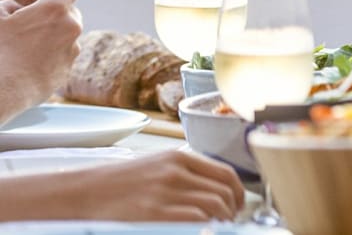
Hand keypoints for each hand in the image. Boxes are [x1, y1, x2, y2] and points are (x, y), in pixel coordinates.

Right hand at [0, 0, 88, 122]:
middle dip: (53, 12)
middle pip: (69, 10)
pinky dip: (49, 54)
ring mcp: (72, 50)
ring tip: (22, 46)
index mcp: (55, 8)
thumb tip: (27, 1)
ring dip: (51, 34)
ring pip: (66, 33)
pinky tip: (27, 61)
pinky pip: (61, 54)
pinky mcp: (67, 70)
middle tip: (29, 21)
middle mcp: (71, 27)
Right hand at [4, 151, 243, 220]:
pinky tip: (203, 231)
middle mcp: (175, 171)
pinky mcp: (155, 213)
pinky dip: (206, 227)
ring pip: (215, 206)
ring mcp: (165, 192)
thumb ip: (184, 176)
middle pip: (224, 192)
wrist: (79, 195)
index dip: (238, 194)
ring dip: (223, 221)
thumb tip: (216, 195)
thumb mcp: (154, 169)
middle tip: (229, 223)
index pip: (225, 174)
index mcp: (178, 158)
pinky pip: (197, 220)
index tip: (237, 207)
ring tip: (217, 229)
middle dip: (232, 212)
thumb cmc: (116, 186)